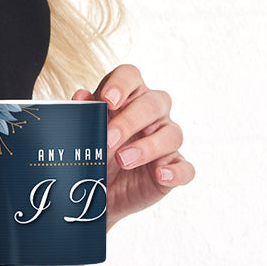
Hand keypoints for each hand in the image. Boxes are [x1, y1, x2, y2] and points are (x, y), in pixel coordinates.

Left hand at [72, 65, 193, 226]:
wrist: (98, 189)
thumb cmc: (96, 151)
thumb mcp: (85, 133)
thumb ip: (84, 113)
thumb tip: (81, 96)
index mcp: (128, 96)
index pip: (130, 76)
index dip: (121, 84)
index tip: (107, 100)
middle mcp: (152, 113)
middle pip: (153, 103)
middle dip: (129, 121)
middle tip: (108, 140)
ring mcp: (166, 140)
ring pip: (172, 134)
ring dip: (148, 147)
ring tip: (123, 160)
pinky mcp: (174, 167)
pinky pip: (185, 168)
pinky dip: (175, 172)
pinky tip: (160, 175)